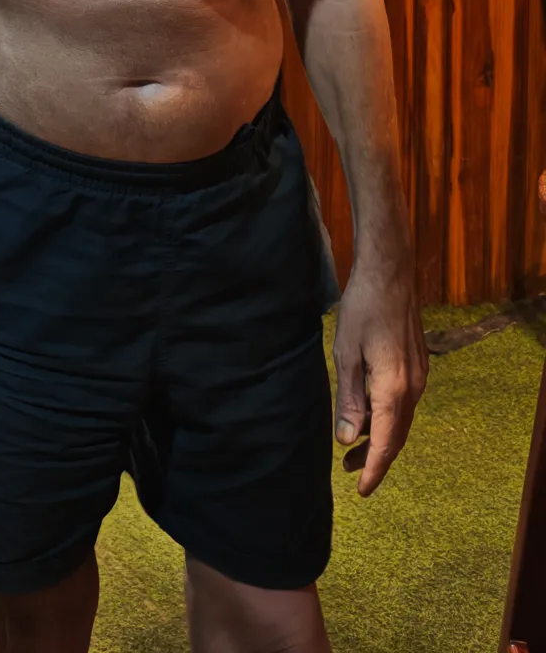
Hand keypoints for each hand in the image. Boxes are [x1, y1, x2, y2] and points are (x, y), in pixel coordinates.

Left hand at [332, 248, 427, 495]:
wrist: (390, 273)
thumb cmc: (363, 309)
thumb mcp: (346, 353)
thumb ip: (349, 399)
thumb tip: (348, 440)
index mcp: (394, 388)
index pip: (386, 443)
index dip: (373, 470)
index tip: (361, 491)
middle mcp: (413, 387)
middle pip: (397, 435)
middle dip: (374, 457)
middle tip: (347, 471)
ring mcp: (419, 375)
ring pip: (401, 419)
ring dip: (380, 436)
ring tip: (352, 445)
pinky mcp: (416, 365)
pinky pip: (403, 402)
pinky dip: (386, 416)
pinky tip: (367, 412)